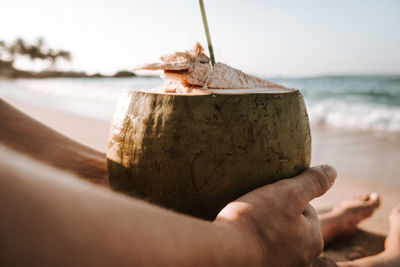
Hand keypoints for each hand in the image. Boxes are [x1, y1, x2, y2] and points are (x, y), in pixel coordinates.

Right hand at [214, 165, 336, 266]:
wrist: (224, 252)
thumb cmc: (256, 221)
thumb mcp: (288, 193)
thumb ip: (312, 182)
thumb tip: (332, 171)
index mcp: (313, 241)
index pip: (306, 209)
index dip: (286, 198)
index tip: (268, 197)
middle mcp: (302, 259)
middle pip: (291, 224)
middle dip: (276, 214)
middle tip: (256, 208)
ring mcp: (281, 266)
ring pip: (276, 237)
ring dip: (264, 227)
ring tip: (247, 220)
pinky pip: (261, 248)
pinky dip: (253, 240)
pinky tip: (242, 235)